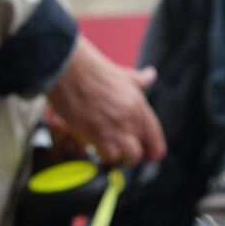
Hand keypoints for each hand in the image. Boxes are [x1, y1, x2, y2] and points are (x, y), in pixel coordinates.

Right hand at [47, 36, 165, 166]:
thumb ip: (138, 79)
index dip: (152, 150)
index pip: (155, 137)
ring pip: (128, 157)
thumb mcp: (122, 74)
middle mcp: (132, 118)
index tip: (147, 155)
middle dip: (130, 155)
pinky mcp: (100, 135)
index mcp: (139, 105)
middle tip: (119, 150)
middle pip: (142, 152)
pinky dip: (101, 154)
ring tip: (105, 148)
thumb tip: (150, 74)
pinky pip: (110, 156)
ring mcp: (118, 128)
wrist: (69, 67)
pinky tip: (94, 144)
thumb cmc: (91, 68)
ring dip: (116, 156)